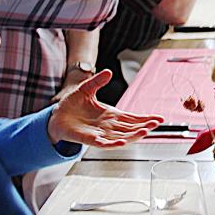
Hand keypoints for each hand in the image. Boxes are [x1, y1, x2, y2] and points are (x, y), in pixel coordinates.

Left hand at [47, 69, 162, 145]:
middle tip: (156, 124)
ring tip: (144, 132)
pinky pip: (102, 143)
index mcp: (110, 115)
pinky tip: (121, 142)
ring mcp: (99, 133)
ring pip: (120, 136)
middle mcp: (108, 126)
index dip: (145, 119)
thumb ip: (97, 82)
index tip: (159, 119)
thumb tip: (108, 71)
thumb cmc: (72, 105)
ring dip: (132, 135)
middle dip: (143, 127)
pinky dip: (112, 143)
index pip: (132, 118)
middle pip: (130, 128)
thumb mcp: (86, 89)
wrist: (56, 117)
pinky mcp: (88, 139)